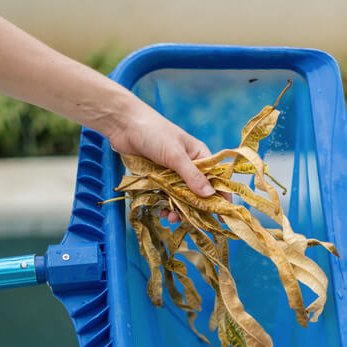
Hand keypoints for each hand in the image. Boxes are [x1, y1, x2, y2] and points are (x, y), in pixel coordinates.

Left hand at [105, 96, 214, 223]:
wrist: (123, 124)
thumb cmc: (154, 132)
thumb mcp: (176, 155)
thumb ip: (192, 176)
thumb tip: (210, 195)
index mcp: (199, 156)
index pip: (216, 179)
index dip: (220, 197)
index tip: (222, 216)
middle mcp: (188, 166)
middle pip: (198, 192)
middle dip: (195, 207)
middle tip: (192, 222)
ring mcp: (172, 173)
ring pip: (181, 197)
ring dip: (178, 209)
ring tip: (171, 218)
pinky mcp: (157, 177)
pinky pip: (165, 196)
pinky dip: (165, 205)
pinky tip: (162, 211)